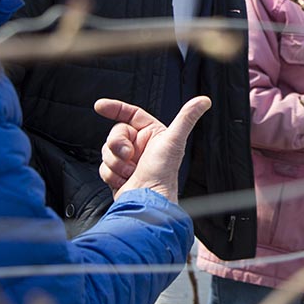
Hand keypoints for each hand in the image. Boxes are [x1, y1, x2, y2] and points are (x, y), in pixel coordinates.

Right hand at [95, 96, 210, 201]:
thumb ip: (186, 118)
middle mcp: (139, 146)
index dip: (114, 108)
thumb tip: (204, 101)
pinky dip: (111, 174)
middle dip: (118, 145)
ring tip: (130, 171)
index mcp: (151, 135)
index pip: (130, 114)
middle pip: (115, 134)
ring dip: (116, 162)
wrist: (148, 203)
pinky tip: (125, 180)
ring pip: (107, 150)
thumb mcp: (174, 141)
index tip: (100, 106)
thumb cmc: (163, 175)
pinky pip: (103, 167)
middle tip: (129, 155)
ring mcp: (127, 161)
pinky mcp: (118, 174)